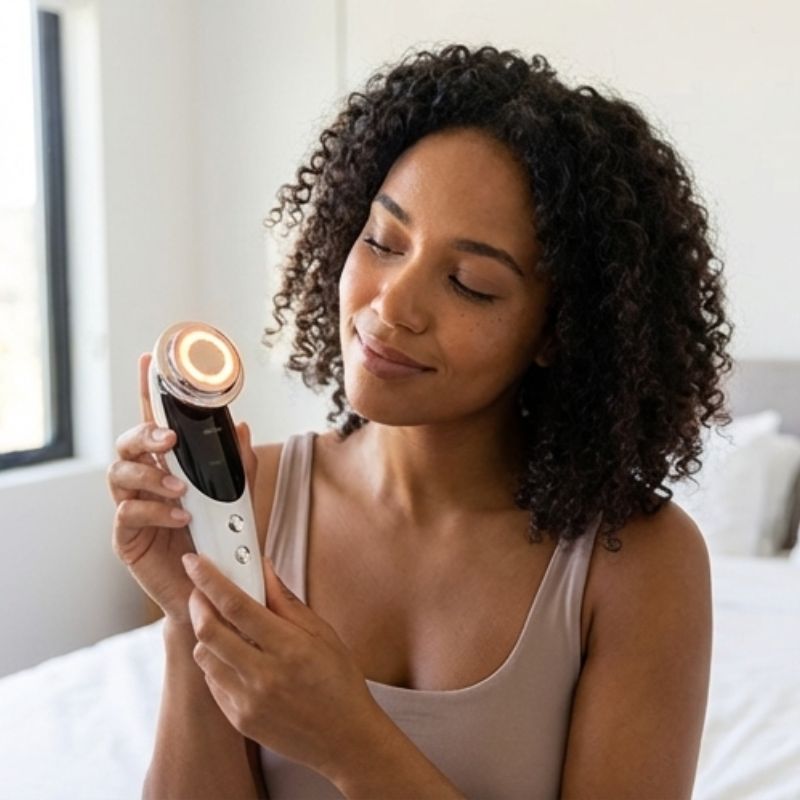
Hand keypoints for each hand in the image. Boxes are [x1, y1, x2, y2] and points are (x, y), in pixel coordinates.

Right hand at [107, 353, 257, 623]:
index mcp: (169, 468)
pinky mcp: (126, 538)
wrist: (211, 594)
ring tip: (181, 490)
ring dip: (152, 476)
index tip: (149, 362)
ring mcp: (132, 508)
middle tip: (168, 440)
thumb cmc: (219, 544)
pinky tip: (180, 517)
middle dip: (145, 435)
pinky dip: (155, 510)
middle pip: (127, 443)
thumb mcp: (239, 502)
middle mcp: (146, 482)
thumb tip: (241, 426)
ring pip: (120, 473)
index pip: (155, 424)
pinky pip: (127, 513)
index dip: (149, 393)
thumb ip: (240, 467)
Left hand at [183, 551, 384, 780]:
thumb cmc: (339, 682)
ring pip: (204, 657)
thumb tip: (263, 568)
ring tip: (221, 624)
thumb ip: (286, 601)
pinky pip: (212, 682)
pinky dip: (216, 662)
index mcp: (289, 647)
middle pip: (208, 631)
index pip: (236, 605)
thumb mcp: (323, 634)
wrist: (345, 739)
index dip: (209, 580)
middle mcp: (264, 676)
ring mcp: (248, 701)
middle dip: (198, 603)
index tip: (194, 563)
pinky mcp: (239, 720)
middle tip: (200, 591)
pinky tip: (234, 655)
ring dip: (205, 634)